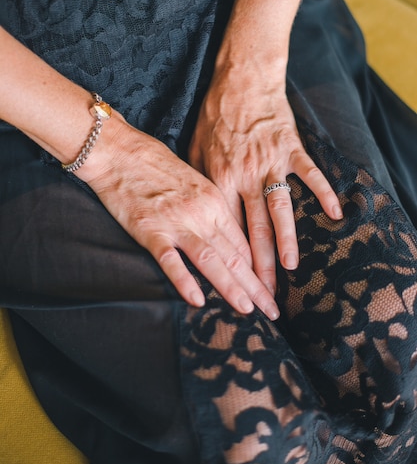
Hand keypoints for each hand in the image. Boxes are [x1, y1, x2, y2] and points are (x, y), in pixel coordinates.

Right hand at [79, 115, 278, 319]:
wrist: (120, 151)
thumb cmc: (156, 164)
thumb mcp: (194, 181)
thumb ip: (211, 208)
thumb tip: (226, 236)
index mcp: (216, 200)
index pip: (244, 242)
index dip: (260, 270)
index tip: (271, 291)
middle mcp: (202, 212)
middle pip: (235, 255)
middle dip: (257, 287)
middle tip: (273, 312)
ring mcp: (176, 222)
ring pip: (211, 259)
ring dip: (231, 287)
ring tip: (248, 310)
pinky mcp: (150, 229)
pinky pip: (170, 260)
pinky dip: (184, 281)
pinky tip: (197, 301)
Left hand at [188, 50, 342, 295]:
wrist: (240, 81)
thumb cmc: (214, 115)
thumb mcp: (195, 147)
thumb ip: (198, 180)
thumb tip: (196, 209)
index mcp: (220, 179)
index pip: (226, 228)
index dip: (231, 259)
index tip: (234, 283)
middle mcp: (245, 176)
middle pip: (253, 228)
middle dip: (259, 265)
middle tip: (265, 294)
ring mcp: (270, 164)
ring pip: (280, 209)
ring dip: (287, 239)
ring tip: (292, 267)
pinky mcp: (291, 149)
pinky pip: (310, 175)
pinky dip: (324, 193)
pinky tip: (335, 215)